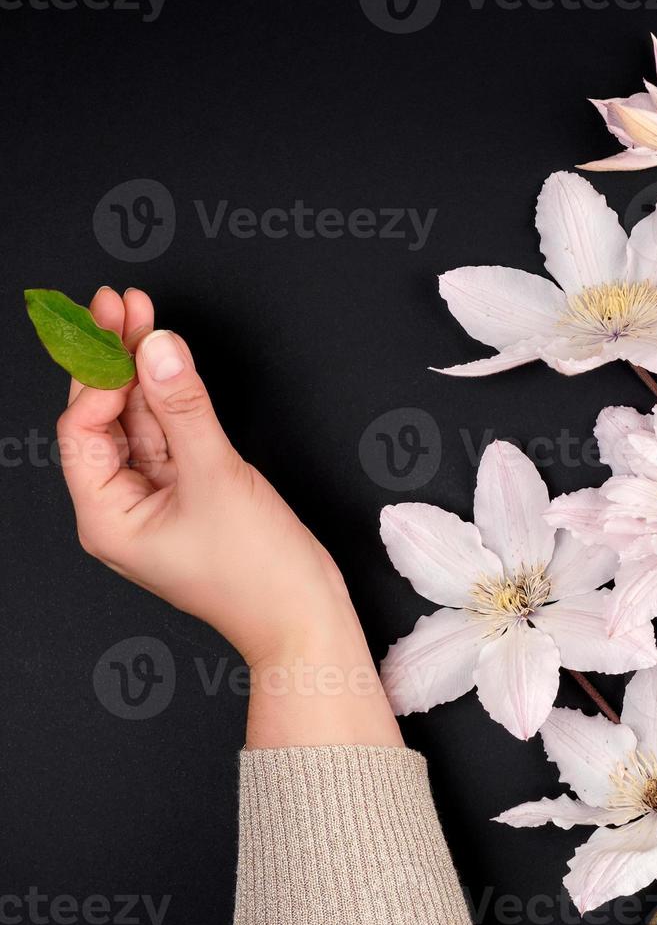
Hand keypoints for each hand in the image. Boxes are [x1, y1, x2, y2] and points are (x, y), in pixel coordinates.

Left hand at [57, 287, 399, 744]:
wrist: (305, 622)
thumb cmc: (258, 577)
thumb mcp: (218, 478)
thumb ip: (185, 406)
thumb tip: (158, 345)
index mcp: (106, 518)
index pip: (84, 428)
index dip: (99, 373)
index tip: (118, 325)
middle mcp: (123, 510)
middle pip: (107, 419)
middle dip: (115, 359)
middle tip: (121, 302)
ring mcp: (159, 503)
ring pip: (140, 424)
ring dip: (144, 372)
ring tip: (142, 316)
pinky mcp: (194, 497)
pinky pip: (171, 439)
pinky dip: (171, 401)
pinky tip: (169, 364)